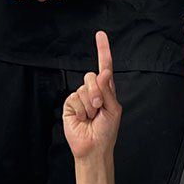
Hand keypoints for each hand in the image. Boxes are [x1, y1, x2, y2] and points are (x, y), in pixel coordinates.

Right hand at [62, 31, 120, 160]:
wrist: (93, 148)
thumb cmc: (107, 131)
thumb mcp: (113, 109)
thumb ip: (107, 90)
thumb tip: (103, 72)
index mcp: (106, 89)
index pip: (104, 66)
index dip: (102, 50)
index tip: (100, 35)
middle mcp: (93, 90)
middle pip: (91, 76)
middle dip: (96, 92)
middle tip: (99, 108)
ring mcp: (80, 96)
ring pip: (83, 88)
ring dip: (89, 105)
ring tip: (91, 117)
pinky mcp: (70, 104)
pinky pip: (73, 98)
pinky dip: (80, 110)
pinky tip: (82, 118)